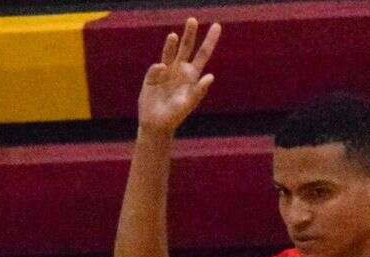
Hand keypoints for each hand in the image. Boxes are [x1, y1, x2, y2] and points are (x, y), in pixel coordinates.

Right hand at [137, 18, 220, 134]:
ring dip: (171, 45)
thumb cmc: (175, 115)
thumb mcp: (189, 103)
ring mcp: (165, 73)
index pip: (203, 54)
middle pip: (186, 48)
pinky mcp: (152, 78)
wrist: (156, 125)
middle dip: (189, 34)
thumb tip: (210, 76)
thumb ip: (199, 91)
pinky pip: (156, 69)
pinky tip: (162, 70)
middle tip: (192, 20)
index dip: (210, 40)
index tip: (217, 25)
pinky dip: (159, 69)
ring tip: (173, 36)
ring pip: (169, 54)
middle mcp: (179, 70)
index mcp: (192, 75)